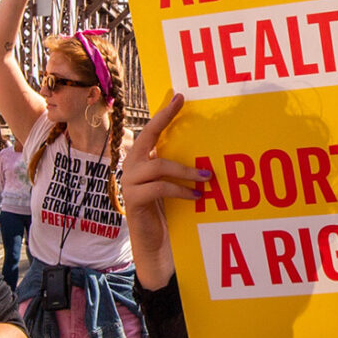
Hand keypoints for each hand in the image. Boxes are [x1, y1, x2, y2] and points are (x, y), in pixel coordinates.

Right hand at [120, 94, 203, 217]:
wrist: (153, 241)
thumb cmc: (165, 210)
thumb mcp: (171, 182)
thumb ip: (176, 165)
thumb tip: (204, 148)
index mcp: (141, 158)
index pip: (151, 130)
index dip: (164, 113)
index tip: (179, 96)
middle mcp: (132, 165)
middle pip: (147, 136)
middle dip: (166, 118)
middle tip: (184, 106)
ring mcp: (130, 182)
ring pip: (159, 165)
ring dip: (186, 170)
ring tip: (207, 177)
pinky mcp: (133, 199)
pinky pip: (160, 188)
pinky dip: (181, 190)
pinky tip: (196, 196)